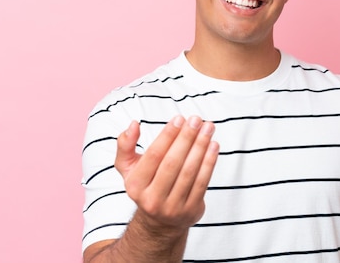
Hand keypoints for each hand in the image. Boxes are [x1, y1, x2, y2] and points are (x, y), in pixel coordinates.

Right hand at [114, 116, 218, 235]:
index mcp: (135, 185)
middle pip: (173, 163)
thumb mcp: (128, 167)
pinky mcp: (191, 210)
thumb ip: (125, 145)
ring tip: (208, 128)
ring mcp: (172, 207)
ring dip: (201, 147)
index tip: (179, 119)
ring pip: (189, 172)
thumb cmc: (146, 184)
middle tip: (196, 119)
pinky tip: (213, 145)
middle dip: (186, 138)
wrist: (159, 221)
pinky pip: (202, 182)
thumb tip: (133, 124)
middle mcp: (152, 199)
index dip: (168, 135)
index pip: (154, 155)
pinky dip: (209, 162)